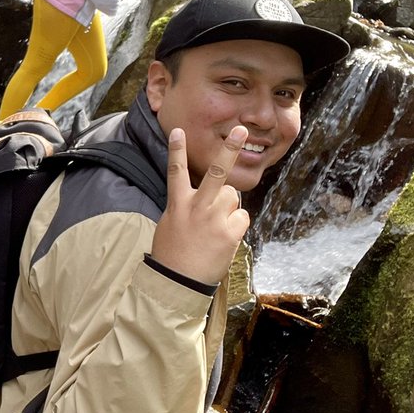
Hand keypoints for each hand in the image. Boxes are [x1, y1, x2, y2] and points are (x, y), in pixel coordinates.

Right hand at [150, 126, 250, 285]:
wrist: (178, 282)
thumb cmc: (172, 254)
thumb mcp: (171, 224)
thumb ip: (187, 206)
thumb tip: (209, 199)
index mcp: (178, 204)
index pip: (176, 171)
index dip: (176, 150)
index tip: (178, 131)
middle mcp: (196, 207)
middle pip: (216, 172)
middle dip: (230, 149)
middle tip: (242, 130)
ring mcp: (214, 219)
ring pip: (233, 197)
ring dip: (229, 207)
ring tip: (216, 227)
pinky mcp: (229, 233)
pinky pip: (242, 218)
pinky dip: (236, 226)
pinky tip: (224, 238)